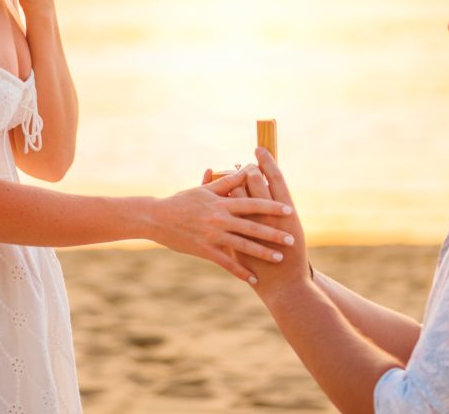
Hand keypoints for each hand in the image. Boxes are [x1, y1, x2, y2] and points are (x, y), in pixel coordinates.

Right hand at [152, 166, 294, 283]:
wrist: (157, 218)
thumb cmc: (182, 201)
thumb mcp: (204, 190)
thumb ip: (226, 182)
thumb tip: (245, 169)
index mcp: (222, 203)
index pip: (252, 204)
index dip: (271, 207)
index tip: (288, 210)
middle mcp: (220, 219)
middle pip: (252, 226)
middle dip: (273, 233)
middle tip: (291, 239)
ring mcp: (212, 236)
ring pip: (243, 246)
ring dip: (263, 253)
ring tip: (279, 258)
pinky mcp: (205, 250)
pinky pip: (226, 263)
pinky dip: (241, 272)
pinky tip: (253, 279)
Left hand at [237, 148, 309, 299]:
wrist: (283, 284)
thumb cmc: (293, 256)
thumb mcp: (292, 229)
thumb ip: (281, 210)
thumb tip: (274, 189)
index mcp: (284, 213)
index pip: (274, 179)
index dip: (267, 162)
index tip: (260, 150)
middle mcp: (268, 216)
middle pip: (254, 183)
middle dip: (249, 168)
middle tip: (246, 159)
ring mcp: (251, 226)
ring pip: (239, 196)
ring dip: (234, 182)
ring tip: (231, 169)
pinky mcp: (239, 235)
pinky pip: (229, 213)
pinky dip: (225, 203)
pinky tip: (221, 196)